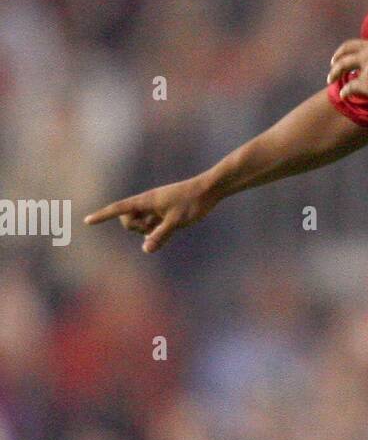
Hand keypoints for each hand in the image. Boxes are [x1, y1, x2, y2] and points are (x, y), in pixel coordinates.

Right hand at [83, 176, 217, 252]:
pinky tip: (168, 228)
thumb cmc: (192, 202)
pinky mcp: (164, 212)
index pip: (119, 208)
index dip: (102, 215)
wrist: (209, 190)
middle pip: (128, 220)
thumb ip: (160, 235)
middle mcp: (148, 203)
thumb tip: (146, 250)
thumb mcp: (176, 221)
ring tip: (167, 226)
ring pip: (141, 224)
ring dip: (147, 231)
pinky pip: (152, 225)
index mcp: (146, 200)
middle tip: (153, 228)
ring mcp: (156, 208)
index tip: (86, 221)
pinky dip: (155, 230)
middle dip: (135, 228)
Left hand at [327, 39, 367, 106]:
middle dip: (335, 66)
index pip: (351, 45)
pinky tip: (343, 95)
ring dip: (336, 77)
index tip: (336, 58)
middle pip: (344, 59)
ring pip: (344, 72)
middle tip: (331, 73)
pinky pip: (350, 88)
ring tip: (333, 83)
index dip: (340, 52)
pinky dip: (345, 91)